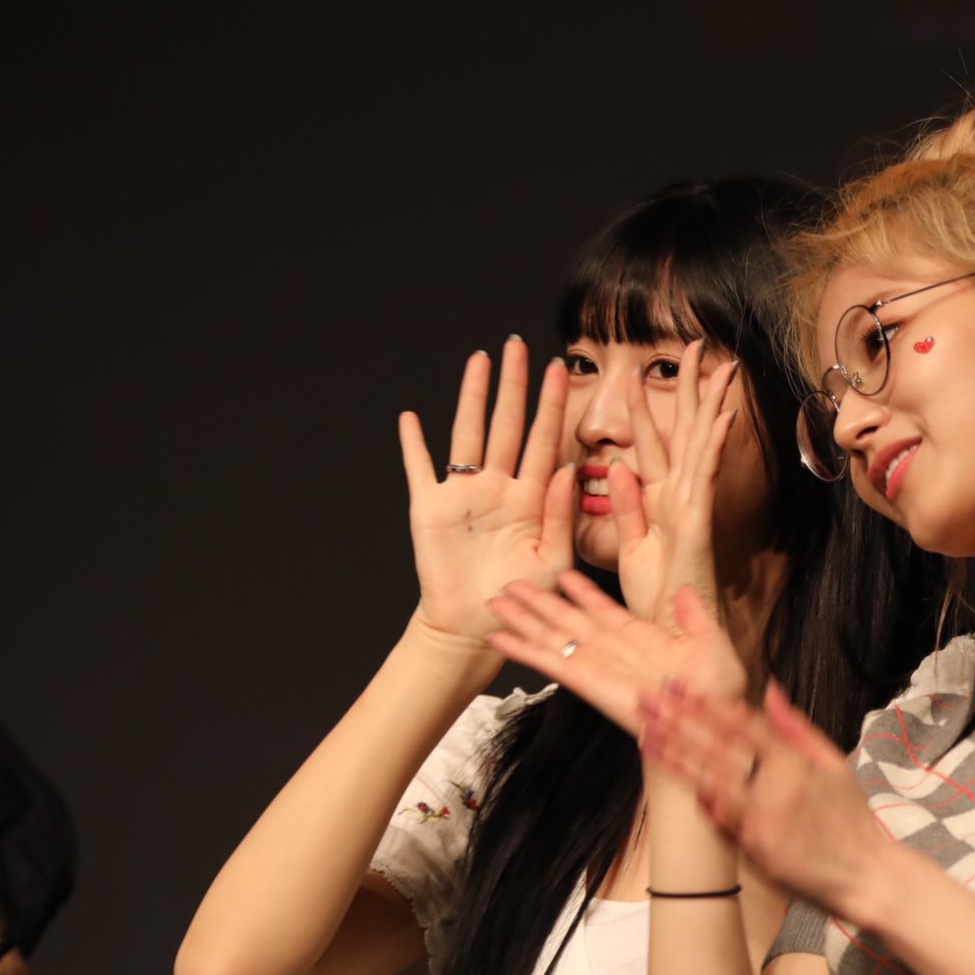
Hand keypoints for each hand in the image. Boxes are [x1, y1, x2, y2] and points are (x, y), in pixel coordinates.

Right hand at [400, 338, 574, 644]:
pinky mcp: (430, 508)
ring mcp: (464, 494)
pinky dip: (413, 444)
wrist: (476, 629)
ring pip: (469, 434)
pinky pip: (419, 469)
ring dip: (472, 397)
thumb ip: (560, 516)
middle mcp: (499, 487)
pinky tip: (410, 417)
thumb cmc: (522, 600)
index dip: (550, 405)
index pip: (544, 440)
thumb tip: (564, 470)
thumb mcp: (555, 561)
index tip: (560, 369)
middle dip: (514, 385)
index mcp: (532, 498)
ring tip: (480, 361)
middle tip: (519, 345)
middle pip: (508, 425)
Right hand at [489, 577, 746, 738]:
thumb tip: (684, 592)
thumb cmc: (715, 694)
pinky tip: (499, 638)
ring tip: (495, 602)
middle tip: (511, 584)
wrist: (707, 725)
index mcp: (642, 639)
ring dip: (522, 620)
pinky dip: (522, 650)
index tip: (562, 574)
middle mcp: (613, 651)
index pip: (604, 609)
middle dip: (539, 603)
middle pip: (567, 619)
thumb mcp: (711, 642)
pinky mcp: (585, 681)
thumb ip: (694, 616)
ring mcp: (596, 665)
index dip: (582, 591)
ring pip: (552, 636)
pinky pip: (549, 662)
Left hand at [610, 339, 739, 622]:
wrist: (669, 639)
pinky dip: (712, 446)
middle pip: (684, 433)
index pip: (652, 444)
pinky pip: (703, 478)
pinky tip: (722, 416)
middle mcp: (678, 499)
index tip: (640, 371)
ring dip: (710, 404)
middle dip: (690, 390)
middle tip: (697, 348)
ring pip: (700, 445)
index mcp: (658, 502)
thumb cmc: (653, 602)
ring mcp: (690, 509)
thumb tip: (618, 466)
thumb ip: (626, 507)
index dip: (646, 407)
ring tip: (720, 366)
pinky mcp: (696, 524)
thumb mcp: (629, 547)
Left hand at [640, 681, 888, 919]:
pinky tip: (670, 776)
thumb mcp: (833, 762)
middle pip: (716, 748)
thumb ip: (796, 726)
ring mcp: (760, 819)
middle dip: (678, 722)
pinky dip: (696, 794)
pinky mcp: (753, 848)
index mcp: (795, 762)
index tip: (680, 687)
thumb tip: (770, 690)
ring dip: (674, 756)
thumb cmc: (851, 817)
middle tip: (647, 701)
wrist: (864, 874)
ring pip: (708, 780)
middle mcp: (773, 788)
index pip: (741, 725)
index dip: (707, 705)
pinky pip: (718, 817)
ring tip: (647, 734)